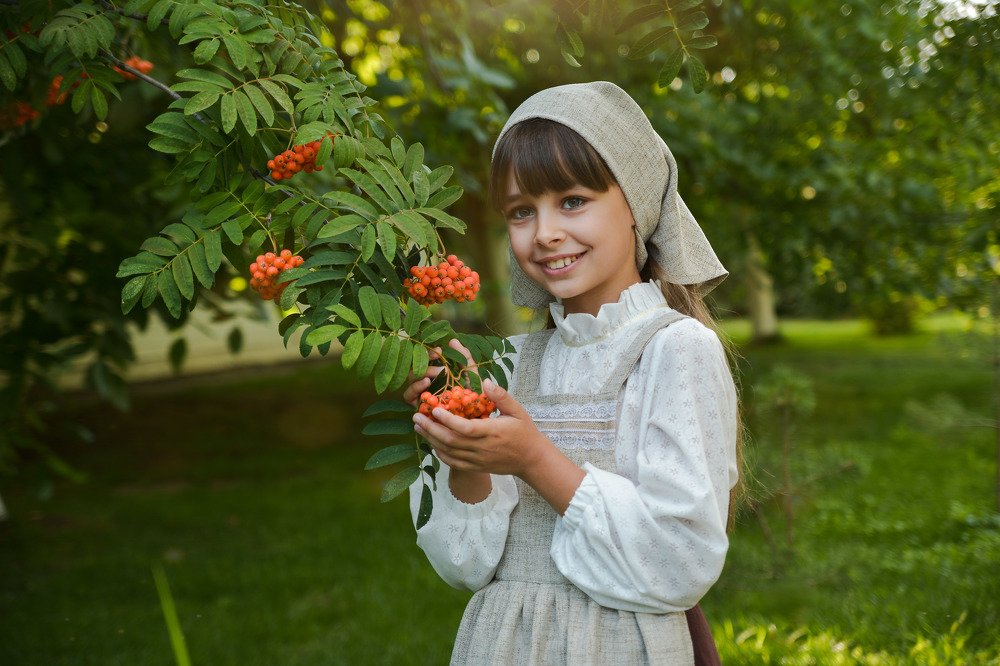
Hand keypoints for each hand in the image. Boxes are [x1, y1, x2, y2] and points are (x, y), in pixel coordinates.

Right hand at [401, 338, 477, 406]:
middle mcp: (427, 384)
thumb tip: (452, 340)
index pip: (426, 360)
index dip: (429, 353)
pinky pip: (409, 396)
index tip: (439, 349)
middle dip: (425, 361)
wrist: (478, 416)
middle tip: (441, 363)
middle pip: (416, 368)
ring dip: (422, 373)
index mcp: (438, 375)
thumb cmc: (475, 397)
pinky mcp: (417, 407)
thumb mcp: (472, 375)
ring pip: (411, 379)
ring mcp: (421, 395)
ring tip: (438, 373)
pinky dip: (415, 388)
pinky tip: (426, 383)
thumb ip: (465, 357)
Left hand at [412, 378, 550, 477]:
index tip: (434, 409)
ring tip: (418, 426)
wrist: (531, 459)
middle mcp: (482, 448)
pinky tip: (431, 442)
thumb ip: (501, 396)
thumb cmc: (524, 432)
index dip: (447, 420)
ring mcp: (477, 460)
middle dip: (430, 428)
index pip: (465, 428)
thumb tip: (485, 381)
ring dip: (430, 439)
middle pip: (450, 440)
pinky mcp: (475, 467)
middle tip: (416, 416)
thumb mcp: (517, 410)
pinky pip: (452, 462)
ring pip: (448, 452)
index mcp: (492, 432)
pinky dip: (439, 453)